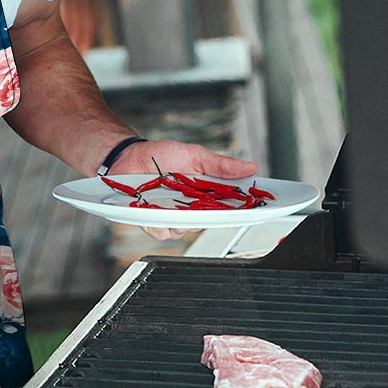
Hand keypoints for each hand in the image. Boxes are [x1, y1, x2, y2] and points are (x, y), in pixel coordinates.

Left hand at [109, 139, 258, 241]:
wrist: (129, 157)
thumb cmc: (161, 156)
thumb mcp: (195, 155)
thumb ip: (221, 165)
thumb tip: (250, 167)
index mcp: (206, 194)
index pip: (231, 207)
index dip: (246, 210)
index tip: (259, 208)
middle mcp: (192, 209)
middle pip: (211, 222)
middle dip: (212, 214)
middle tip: (206, 201)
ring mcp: (173, 217)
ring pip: (186, 230)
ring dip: (181, 217)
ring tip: (172, 198)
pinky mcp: (153, 222)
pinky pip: (162, 231)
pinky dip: (159, 221)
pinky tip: (154, 207)